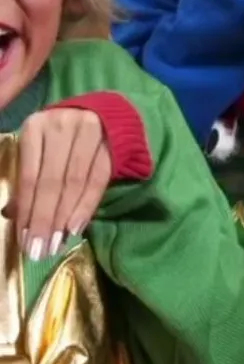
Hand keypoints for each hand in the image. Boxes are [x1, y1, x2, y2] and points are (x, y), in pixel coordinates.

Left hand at [9, 108, 111, 259]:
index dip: (27, 210)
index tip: (24, 241)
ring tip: (56, 244)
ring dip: (64, 217)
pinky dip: (87, 205)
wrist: (100, 113)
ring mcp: (88, 131)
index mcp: (35, 127)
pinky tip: (76, 227)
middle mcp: (61, 125)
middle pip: (51, 181)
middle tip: (39, 251)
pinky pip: (98, 179)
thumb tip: (11, 215)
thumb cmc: (61, 137)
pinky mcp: (111, 142)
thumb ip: (28, 178)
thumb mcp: (39, 150)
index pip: (29, 176)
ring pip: (74, 182)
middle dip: (44, 220)